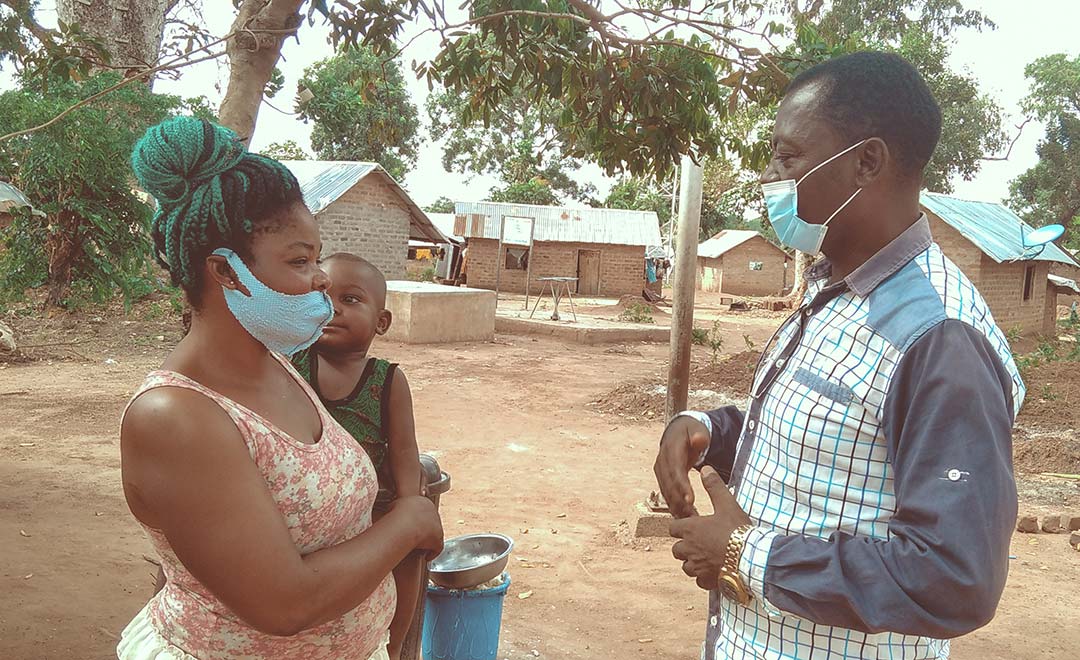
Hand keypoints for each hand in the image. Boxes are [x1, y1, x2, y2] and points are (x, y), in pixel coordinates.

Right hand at [390, 496, 443, 556]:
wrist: (405, 523)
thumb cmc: (396, 514)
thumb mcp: (393, 506)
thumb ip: (396, 507)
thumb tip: (390, 508)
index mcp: (424, 502)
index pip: (424, 511)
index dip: (417, 520)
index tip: (412, 526)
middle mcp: (433, 513)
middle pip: (431, 522)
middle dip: (425, 529)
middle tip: (416, 538)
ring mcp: (437, 525)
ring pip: (435, 534)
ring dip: (429, 541)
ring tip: (420, 549)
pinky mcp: (438, 538)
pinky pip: (437, 547)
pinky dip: (432, 552)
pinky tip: (427, 557)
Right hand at [653, 415, 711, 517]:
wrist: (677, 431)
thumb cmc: (691, 432)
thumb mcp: (697, 430)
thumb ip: (699, 435)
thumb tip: (699, 439)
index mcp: (670, 449)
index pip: (675, 469)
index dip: (682, 485)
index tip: (691, 499)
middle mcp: (661, 461)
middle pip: (668, 484)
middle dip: (679, 500)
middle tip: (692, 516)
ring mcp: (660, 469)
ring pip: (666, 491)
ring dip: (676, 506)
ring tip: (690, 520)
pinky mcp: (661, 477)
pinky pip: (666, 493)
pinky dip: (674, 504)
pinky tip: (683, 516)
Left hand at [669, 466, 752, 590]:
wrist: (751, 558)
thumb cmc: (738, 530)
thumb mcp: (726, 503)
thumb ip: (714, 486)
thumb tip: (705, 469)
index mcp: (690, 529)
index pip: (673, 528)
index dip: (681, 527)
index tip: (692, 526)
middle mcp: (689, 549)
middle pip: (676, 549)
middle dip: (684, 546)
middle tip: (699, 542)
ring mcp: (697, 567)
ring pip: (686, 566)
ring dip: (692, 562)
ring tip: (706, 557)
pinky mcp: (706, 581)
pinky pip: (698, 580)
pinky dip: (703, 577)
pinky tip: (713, 571)